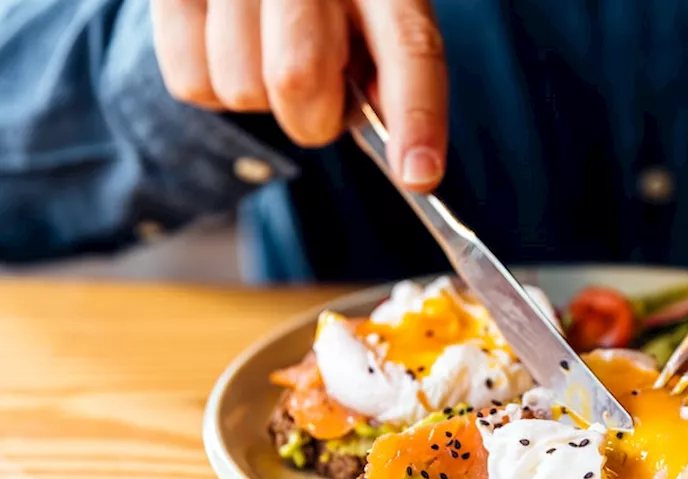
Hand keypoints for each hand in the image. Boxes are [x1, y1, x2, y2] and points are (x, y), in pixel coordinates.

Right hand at [151, 0, 448, 190]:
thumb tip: (400, 148)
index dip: (417, 115)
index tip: (418, 174)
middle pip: (299, 75)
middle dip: (312, 117)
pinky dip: (213, 89)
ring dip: (261, 100)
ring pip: (241, 87)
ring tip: (271, 56)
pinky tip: (230, 49)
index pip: (408, 44)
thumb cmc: (332, 4)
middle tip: (319, 103)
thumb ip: (392, 74)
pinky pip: (190, 81)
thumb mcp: (376, 21)